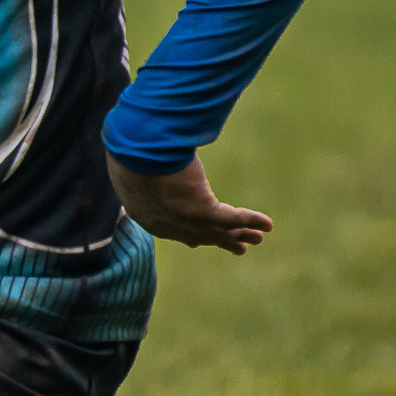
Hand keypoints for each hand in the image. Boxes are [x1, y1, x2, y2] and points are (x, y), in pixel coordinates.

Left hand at [106, 152, 271, 255]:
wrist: (131, 151)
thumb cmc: (127, 148)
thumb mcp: (129, 161)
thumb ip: (138, 164)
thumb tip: (141, 148)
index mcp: (144, 213)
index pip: (170, 230)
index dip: (188, 236)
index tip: (196, 243)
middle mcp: (164, 224)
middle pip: (198, 236)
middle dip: (219, 240)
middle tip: (238, 247)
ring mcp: (184, 220)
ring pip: (219, 231)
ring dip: (241, 234)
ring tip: (258, 238)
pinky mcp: (201, 210)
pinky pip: (232, 219)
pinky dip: (251, 221)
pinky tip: (267, 224)